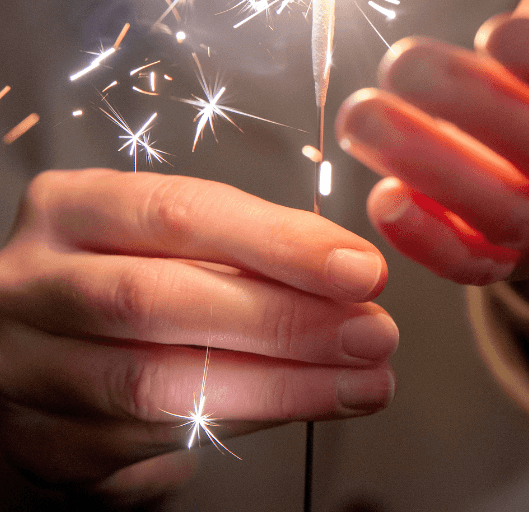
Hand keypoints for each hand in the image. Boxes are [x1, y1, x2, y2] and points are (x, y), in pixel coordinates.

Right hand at [0, 169, 396, 500]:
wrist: (37, 352)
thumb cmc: (126, 271)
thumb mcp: (170, 235)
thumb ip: (247, 245)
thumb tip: (350, 270)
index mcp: (74, 207)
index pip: (182, 213)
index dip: (280, 243)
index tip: (360, 269)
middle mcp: (33, 283)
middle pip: (161, 300)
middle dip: (285, 320)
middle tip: (372, 333)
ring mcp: (25, 369)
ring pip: (155, 384)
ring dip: (279, 386)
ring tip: (359, 382)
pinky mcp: (43, 444)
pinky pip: (150, 442)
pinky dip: (240, 424)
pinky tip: (300, 406)